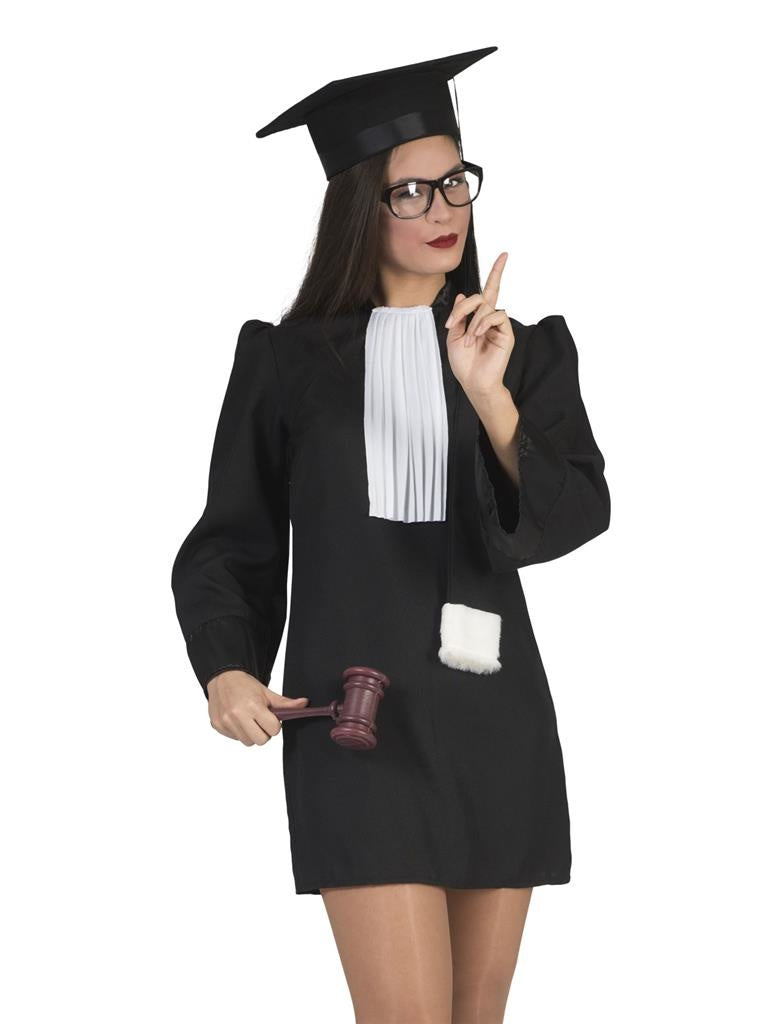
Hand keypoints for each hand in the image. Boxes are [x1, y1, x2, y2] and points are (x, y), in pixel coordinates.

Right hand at [206, 669, 308, 745]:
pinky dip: (239, 732)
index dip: (274, 725)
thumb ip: (285, 703)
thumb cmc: (245, 685)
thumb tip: (304, 704)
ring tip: (249, 720)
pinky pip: (235, 738)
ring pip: (247, 742)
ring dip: (251, 734)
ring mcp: (226, 722)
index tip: (270, 718)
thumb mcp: (267, 692)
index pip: (273, 730)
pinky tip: (238, 720)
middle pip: (260, 740)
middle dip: (264, 733)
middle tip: (261, 721)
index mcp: (252, 706)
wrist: (222, 677)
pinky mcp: (217, 726)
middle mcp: (237, 716)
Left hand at [444, 252, 514, 398]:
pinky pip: (496, 316)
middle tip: (453, 324)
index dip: (496, 272)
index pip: (488, 290)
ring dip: (472, 321)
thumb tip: (464, 294)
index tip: (504, 255)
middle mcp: (491, 318)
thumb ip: (459, 315)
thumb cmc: (464, 363)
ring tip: (467, 340)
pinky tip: (477, 336)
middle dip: (464, 307)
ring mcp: (499, 325)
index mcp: (479, 317)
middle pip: (482, 295)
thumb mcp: (454, 335)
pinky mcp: (507, 333)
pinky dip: (483, 324)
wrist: (473, 382)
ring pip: (486, 306)